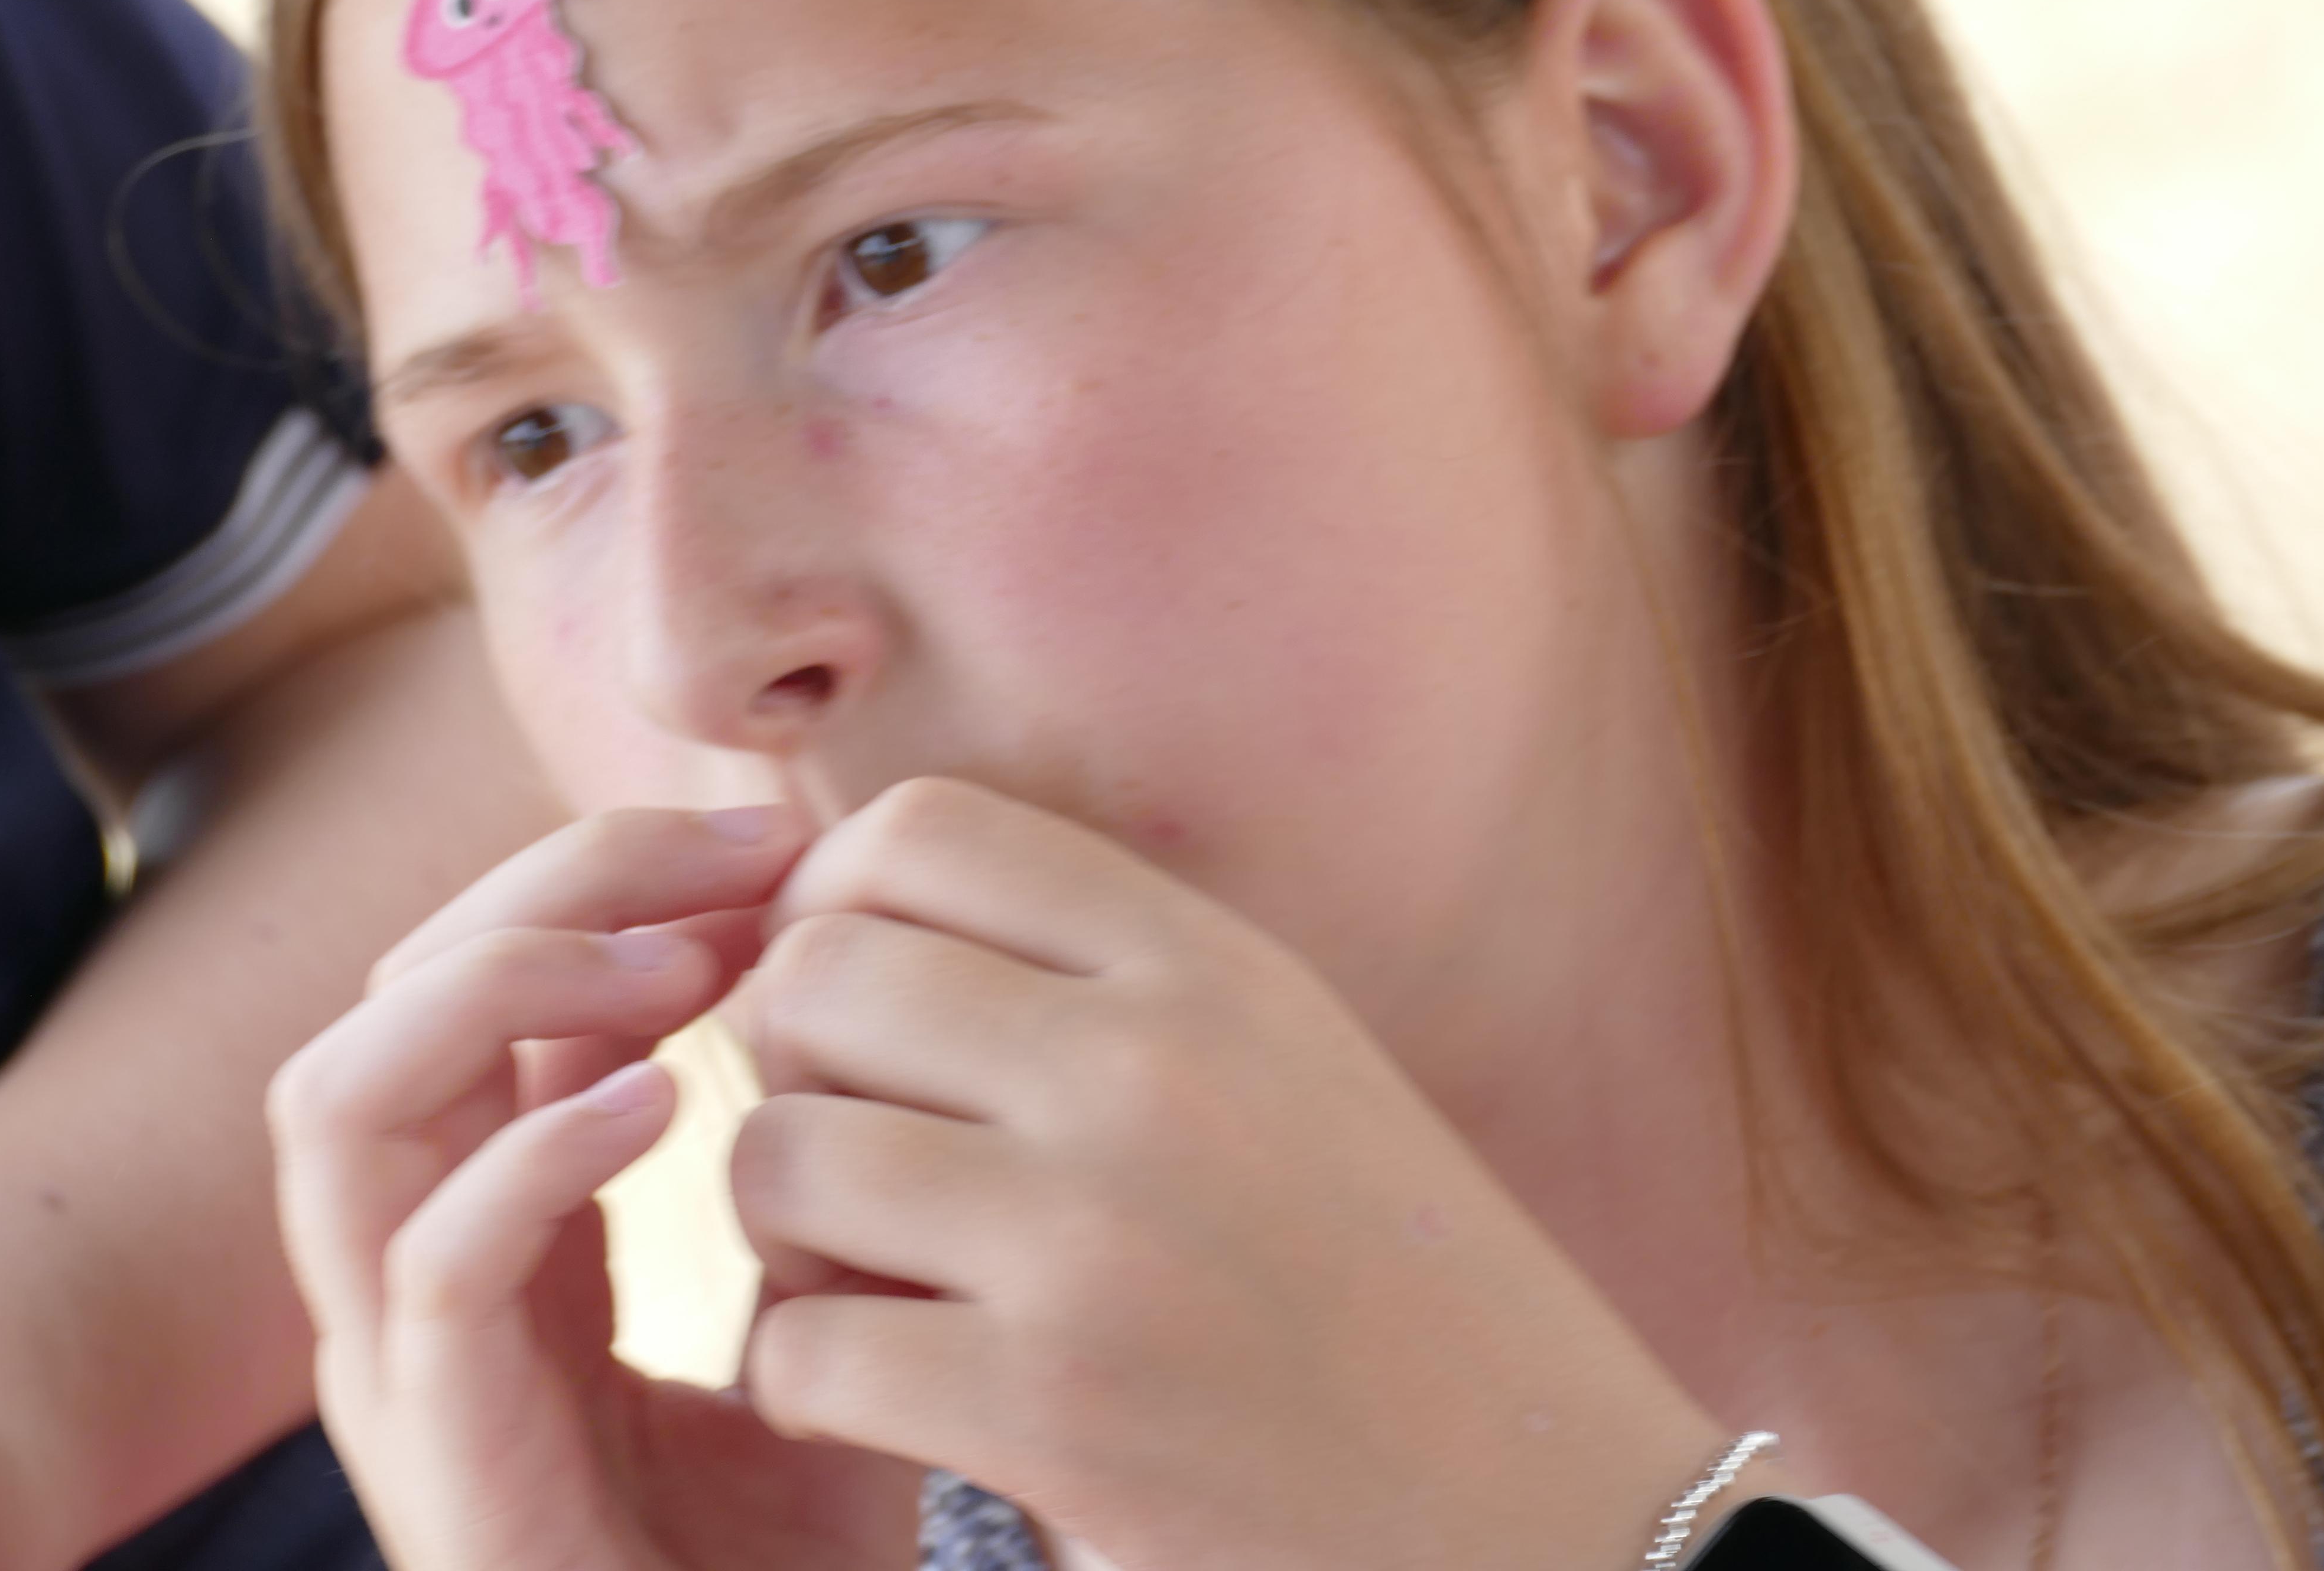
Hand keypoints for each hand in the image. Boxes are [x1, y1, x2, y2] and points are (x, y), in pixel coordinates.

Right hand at [266, 808, 913, 1570]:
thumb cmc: (799, 1537)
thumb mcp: (826, 1309)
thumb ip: (812, 1173)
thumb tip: (862, 983)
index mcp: (496, 1229)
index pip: (476, 991)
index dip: (607, 883)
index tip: (776, 840)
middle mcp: (414, 1283)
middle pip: (387, 1003)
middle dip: (545, 889)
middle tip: (738, 852)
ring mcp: (404, 1374)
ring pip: (339, 1102)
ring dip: (502, 988)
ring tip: (681, 957)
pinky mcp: (441, 1463)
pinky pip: (429, 1265)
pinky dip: (530, 1154)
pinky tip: (668, 1094)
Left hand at [722, 778, 1726, 1570]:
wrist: (1545, 1497)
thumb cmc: (1395, 1279)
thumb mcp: (1285, 1055)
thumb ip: (1105, 975)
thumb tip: (858, 914)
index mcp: (1210, 965)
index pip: (919, 827)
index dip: (829, 898)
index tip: (851, 999)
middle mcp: (1146, 1070)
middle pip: (816, 977)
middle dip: (787, 1069)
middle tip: (850, 1154)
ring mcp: (1093, 1239)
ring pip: (778, 1159)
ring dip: (780, 1236)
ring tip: (863, 1280)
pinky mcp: (1050, 1410)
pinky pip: (797, 1353)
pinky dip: (805, 1385)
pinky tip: (892, 1399)